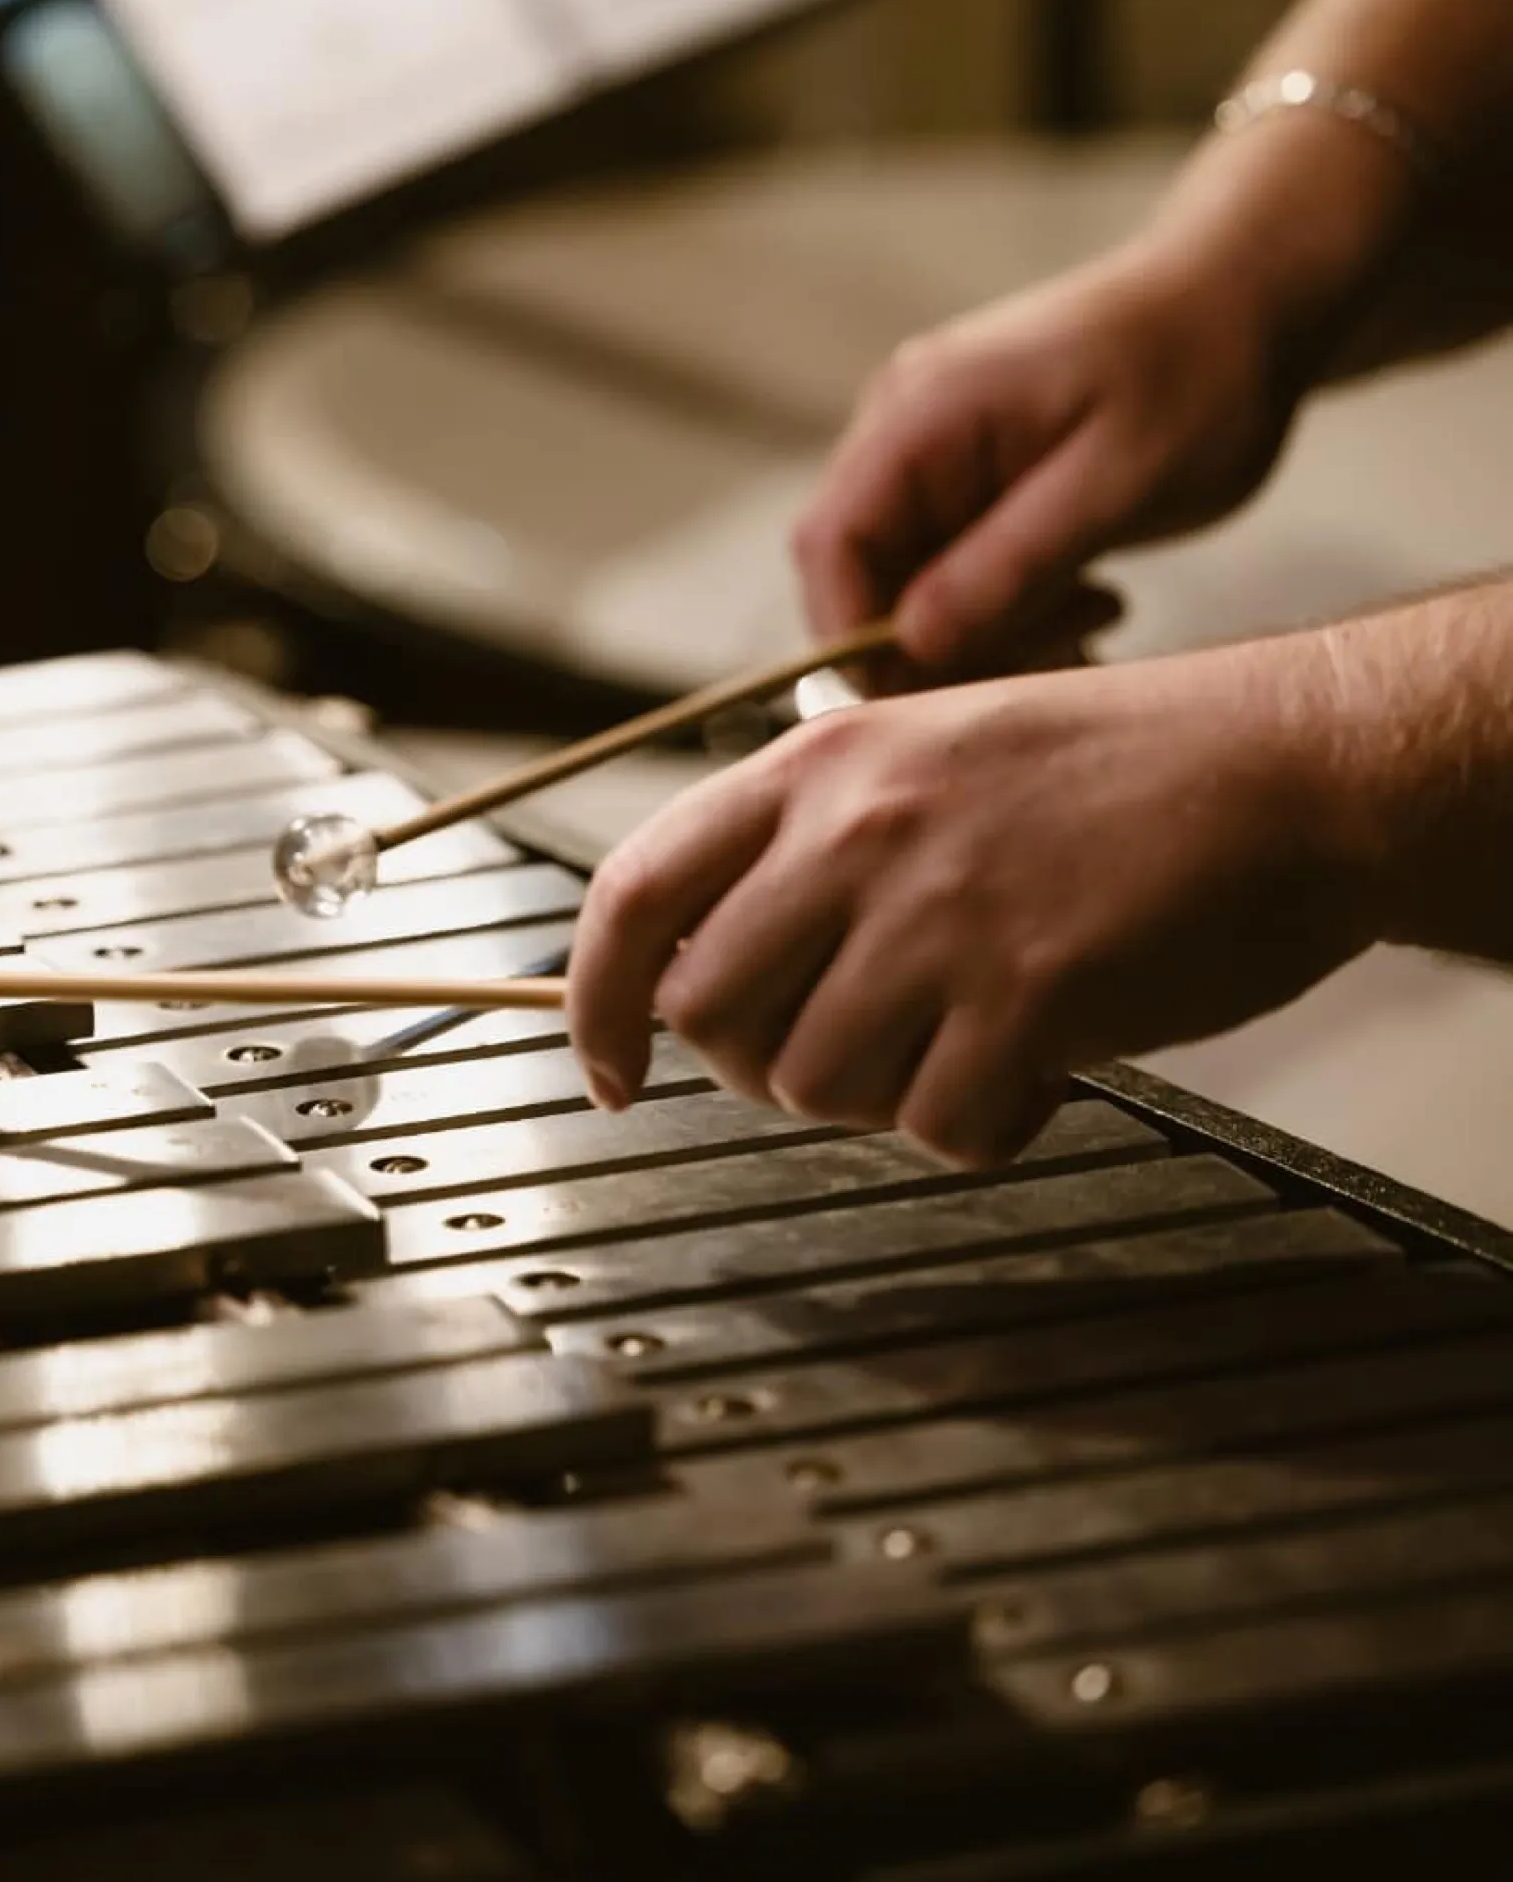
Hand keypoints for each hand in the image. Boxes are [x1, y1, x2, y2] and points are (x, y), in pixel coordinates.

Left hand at [568, 636, 1378, 1167]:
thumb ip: (812, 843)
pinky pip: (940, 1128)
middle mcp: (857, 834)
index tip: (605, 1068)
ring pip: (818, 1086)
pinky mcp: (1028, 996)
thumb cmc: (1117, 771)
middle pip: (713, 1017)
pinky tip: (1042, 1060)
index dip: (594, 1002)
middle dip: (767, 1062)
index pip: (634, 895)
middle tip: (861, 1039)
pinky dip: (986, 1124)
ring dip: (888, 1092)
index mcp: (817, 767)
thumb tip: (711, 963)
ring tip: (975, 1028)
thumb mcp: (928, 753)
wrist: (1287, 770)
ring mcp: (938, 915)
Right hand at [794, 241, 1300, 669]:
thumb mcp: (1118, 481)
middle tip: (1062, 656)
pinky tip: (1087, 600)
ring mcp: (934, 452)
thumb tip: (911, 642)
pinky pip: (954, 568)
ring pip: (912, 584)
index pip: (832, 542)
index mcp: (922, 412)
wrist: (1245, 300)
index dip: (858, 635)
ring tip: (1096, 619)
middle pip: (864, 574)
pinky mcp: (969, 477)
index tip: (934, 702)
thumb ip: (1010, 561)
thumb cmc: (1200, 373)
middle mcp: (905, 427)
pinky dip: (1009, 608)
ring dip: (988, 632)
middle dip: (942, 645)